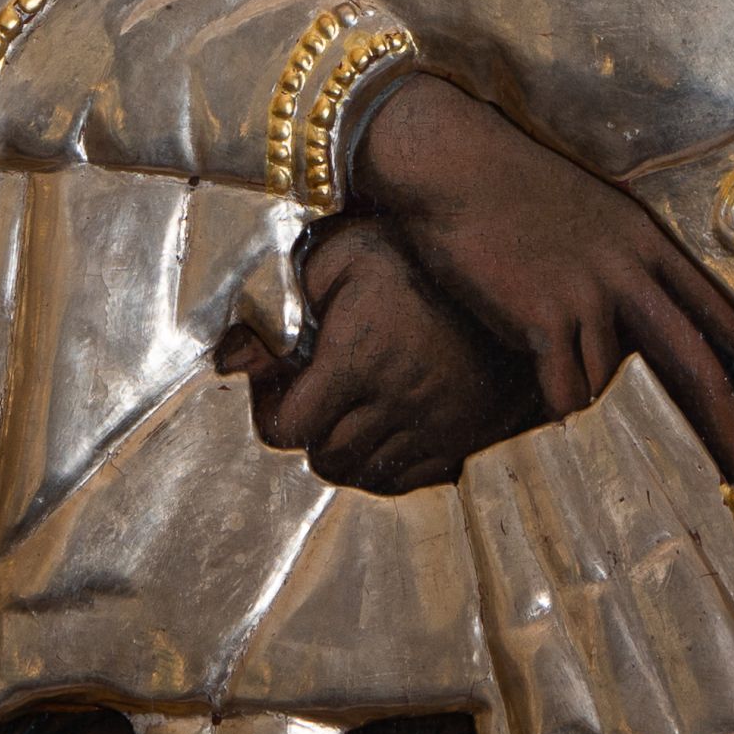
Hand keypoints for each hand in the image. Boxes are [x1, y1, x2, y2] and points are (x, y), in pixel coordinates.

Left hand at [215, 214, 545, 494]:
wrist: (507, 267)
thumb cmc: (410, 253)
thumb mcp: (339, 254)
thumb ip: (277, 304)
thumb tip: (226, 361)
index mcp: (359, 356)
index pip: (290, 428)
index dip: (272, 413)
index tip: (280, 388)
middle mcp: (398, 400)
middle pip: (326, 459)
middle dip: (310, 432)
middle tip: (315, 396)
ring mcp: (437, 424)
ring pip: (366, 475)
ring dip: (347, 451)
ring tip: (350, 409)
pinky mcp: (467, 437)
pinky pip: (410, 480)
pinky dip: (388, 465)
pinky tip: (386, 424)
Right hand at [354, 73, 733, 487]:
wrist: (453, 165)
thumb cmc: (513, 195)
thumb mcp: (593, 222)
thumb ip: (626, 275)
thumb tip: (640, 345)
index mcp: (651, 244)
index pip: (727, 321)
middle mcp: (631, 268)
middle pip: (698, 363)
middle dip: (728, 427)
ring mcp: (588, 290)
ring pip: (610, 385)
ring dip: (592, 404)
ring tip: (559, 396)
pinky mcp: (542, 312)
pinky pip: (563, 391)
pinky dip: (557, 410)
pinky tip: (543, 415)